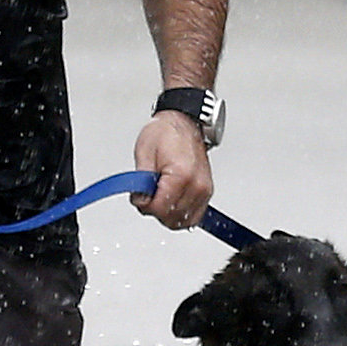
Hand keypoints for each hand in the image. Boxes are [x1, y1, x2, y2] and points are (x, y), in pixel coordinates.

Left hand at [131, 109, 212, 228]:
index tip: (140, 195)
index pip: (160, 208)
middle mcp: (197, 185)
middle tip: (147, 195)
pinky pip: (193, 217)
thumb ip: (140, 182)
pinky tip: (169, 203)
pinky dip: (179, 215)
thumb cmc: (166, 133)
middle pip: (172, 218)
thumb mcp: (144, 153)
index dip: (145, 205)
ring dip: (166, 215)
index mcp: (182, 175)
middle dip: (154, 211)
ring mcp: (204, 190)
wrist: (184, 123)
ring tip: (158, 196)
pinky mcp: (206, 193)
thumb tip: (140, 200)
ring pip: (183, 222)